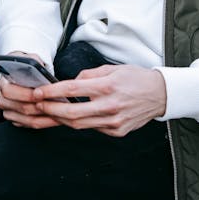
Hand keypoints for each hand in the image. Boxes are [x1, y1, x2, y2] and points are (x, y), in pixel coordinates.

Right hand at [0, 52, 59, 128]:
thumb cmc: (26, 68)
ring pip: (28, 120)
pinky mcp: (16, 120)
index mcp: (3, 83)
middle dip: (40, 107)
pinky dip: (45, 122)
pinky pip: (31, 125)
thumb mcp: (29, 60)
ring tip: (60, 112)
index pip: (9, 91)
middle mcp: (2, 99)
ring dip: (45, 117)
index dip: (25, 94)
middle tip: (54, 104)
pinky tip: (56, 117)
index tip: (40, 94)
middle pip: (21, 108)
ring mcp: (9, 112)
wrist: (21, 75)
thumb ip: (33, 61)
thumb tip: (40, 67)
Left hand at [33, 64, 166, 136]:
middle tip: (37, 105)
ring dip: (61, 119)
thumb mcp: (112, 68)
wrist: (161, 95)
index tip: (38, 92)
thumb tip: (71, 81)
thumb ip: (89, 75)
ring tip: (49, 112)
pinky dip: (80, 123)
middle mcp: (109, 106)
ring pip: (79, 124)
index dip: (51, 92)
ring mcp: (114, 121)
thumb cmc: (136, 78)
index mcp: (107, 86)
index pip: (72, 89)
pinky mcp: (117, 131)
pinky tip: (71, 117)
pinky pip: (93, 128)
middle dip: (50, 109)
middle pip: (71, 112)